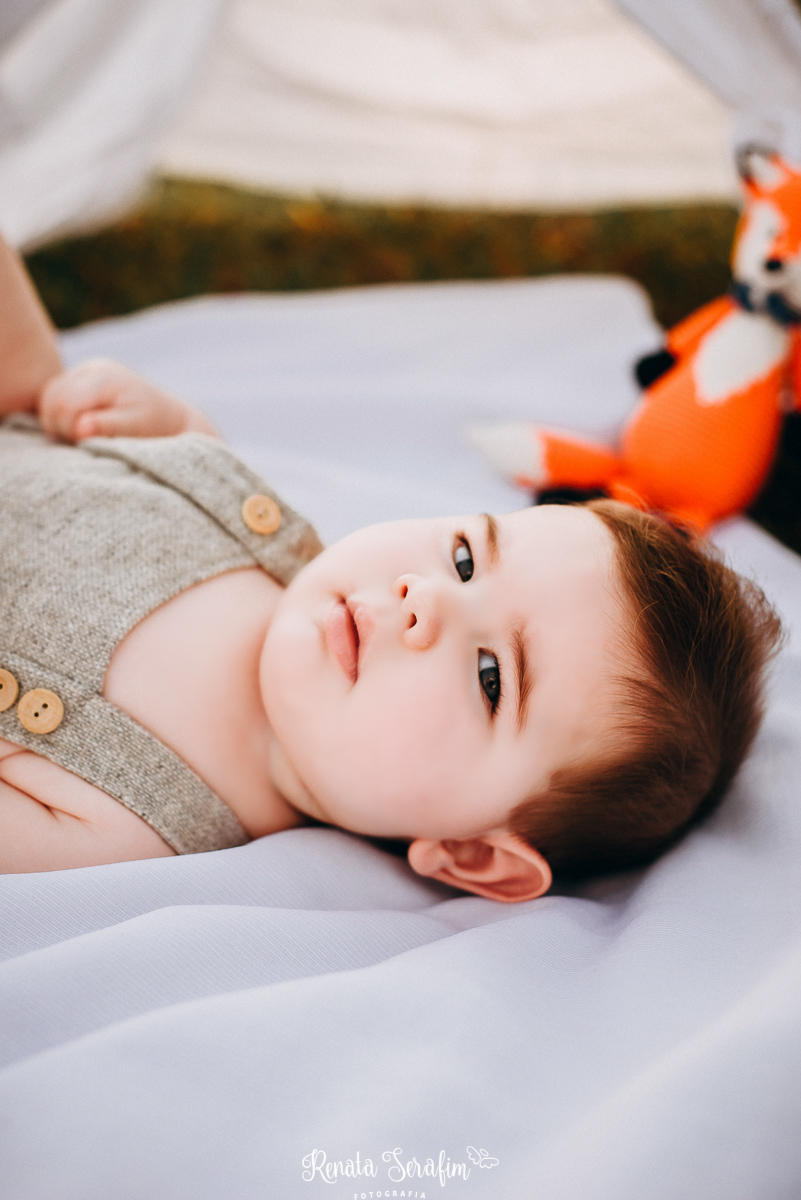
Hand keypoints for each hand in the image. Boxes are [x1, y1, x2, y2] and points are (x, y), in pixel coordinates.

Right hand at [38, 358, 219, 440]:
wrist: (170, 416)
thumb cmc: (155, 425)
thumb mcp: (135, 428)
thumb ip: (107, 427)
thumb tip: (81, 428)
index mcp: (105, 377)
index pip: (64, 404)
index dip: (69, 430)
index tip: (88, 444)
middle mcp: (92, 367)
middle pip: (52, 399)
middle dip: (62, 426)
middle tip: (86, 442)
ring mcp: (85, 370)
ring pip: (48, 398)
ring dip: (58, 422)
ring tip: (85, 435)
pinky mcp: (80, 379)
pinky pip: (53, 397)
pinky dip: (60, 416)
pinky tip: (80, 426)